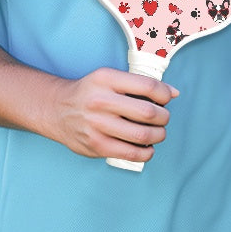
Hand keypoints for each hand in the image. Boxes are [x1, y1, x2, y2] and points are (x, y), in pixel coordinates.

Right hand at [50, 67, 177, 162]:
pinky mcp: (96, 145)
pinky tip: (148, 148)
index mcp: (107, 79)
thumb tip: (173, 93)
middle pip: (148, 112)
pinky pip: (130, 153)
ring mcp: (97, 125)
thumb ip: (140, 84)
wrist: (57, 109)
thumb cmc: (90, 92)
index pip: (148, 86)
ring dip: (158, 135)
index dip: (164, 94)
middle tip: (163, 118)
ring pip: (142, 134)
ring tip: (158, 133)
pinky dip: (146, 152)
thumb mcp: (110, 78)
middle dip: (163, 117)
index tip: (166, 99)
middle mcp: (101, 101)